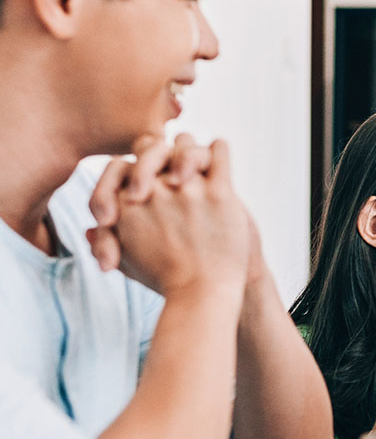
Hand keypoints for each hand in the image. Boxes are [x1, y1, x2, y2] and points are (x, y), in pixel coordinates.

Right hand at [102, 140, 249, 298]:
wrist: (203, 296)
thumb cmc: (165, 281)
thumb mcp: (128, 264)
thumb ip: (109, 242)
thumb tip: (91, 230)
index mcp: (125, 203)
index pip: (120, 163)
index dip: (129, 171)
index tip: (140, 191)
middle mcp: (153, 190)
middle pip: (152, 146)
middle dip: (157, 153)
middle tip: (169, 173)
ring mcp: (188, 190)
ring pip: (185, 143)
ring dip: (188, 151)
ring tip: (194, 169)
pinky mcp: (220, 193)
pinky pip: (219, 152)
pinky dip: (219, 152)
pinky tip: (218, 166)